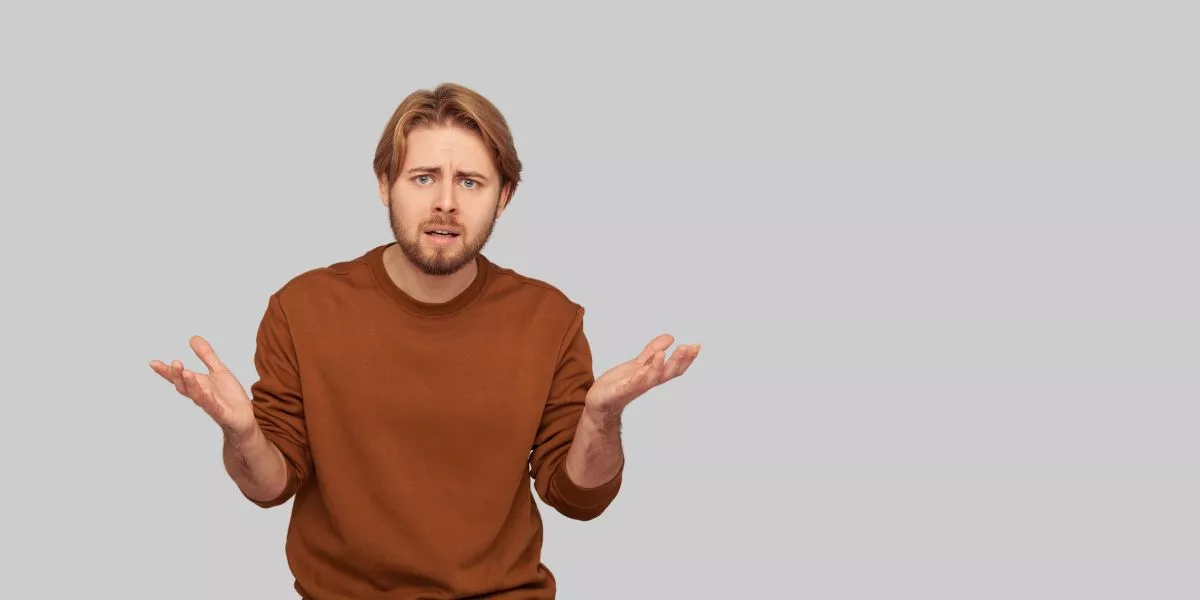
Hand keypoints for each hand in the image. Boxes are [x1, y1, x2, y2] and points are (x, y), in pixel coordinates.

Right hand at [150, 335, 255, 438]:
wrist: (244, 419)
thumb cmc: (229, 397)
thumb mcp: (219, 371)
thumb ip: (206, 356)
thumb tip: (193, 338)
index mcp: (198, 385)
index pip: (178, 377)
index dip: (165, 370)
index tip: (152, 362)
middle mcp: (201, 395)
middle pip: (183, 386)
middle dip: (177, 375)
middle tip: (175, 362)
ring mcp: (210, 405)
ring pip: (196, 395)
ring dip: (190, 384)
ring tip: (186, 372)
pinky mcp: (222, 413)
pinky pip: (213, 406)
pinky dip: (208, 399)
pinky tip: (206, 391)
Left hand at [585, 333, 700, 415]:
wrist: (599, 403)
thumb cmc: (619, 384)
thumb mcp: (638, 363)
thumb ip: (652, 351)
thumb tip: (670, 337)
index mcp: (652, 376)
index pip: (674, 368)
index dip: (686, 359)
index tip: (697, 346)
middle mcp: (647, 382)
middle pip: (667, 373)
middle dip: (679, 361)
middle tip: (688, 347)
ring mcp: (634, 387)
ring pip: (651, 378)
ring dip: (659, 366)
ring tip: (665, 352)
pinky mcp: (620, 391)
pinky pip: (632, 384)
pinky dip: (640, 376)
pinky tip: (644, 367)